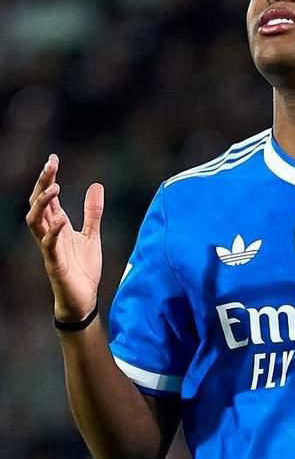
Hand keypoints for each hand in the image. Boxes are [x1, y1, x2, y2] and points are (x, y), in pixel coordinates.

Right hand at [26, 154, 103, 321]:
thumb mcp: (92, 235)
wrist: (83, 299)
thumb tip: (96, 185)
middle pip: (38, 205)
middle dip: (42, 184)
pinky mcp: (55, 265)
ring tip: (54, 187)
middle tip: (50, 164)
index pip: (49, 198)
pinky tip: (60, 220)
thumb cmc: (83, 268)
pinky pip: (48, 246)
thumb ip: (93, 212)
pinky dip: (53, 232)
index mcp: (58, 226)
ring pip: (34, 222)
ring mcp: (50, 249)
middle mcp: (49, 234)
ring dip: (43, 204)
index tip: (53, 159)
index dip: (48, 178)